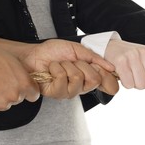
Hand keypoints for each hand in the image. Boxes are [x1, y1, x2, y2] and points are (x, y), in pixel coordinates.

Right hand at [0, 36, 39, 114]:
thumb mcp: (13, 61)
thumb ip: (22, 75)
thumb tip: (25, 81)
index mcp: (24, 83)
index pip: (34, 95)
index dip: (28, 91)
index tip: (22, 88)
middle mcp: (15, 96)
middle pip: (18, 99)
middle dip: (12, 93)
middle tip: (0, 82)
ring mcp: (2, 104)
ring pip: (5, 104)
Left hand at [0, 38, 118, 95]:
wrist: (34, 54)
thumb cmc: (54, 52)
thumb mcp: (78, 50)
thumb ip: (95, 58)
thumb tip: (111, 67)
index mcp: (89, 77)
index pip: (108, 85)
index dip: (107, 75)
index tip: (97, 65)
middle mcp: (81, 87)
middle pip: (95, 79)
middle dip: (82, 64)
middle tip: (72, 61)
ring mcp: (69, 92)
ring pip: (79, 78)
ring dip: (67, 65)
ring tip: (60, 64)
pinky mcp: (56, 94)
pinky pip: (63, 80)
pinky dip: (56, 69)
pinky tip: (52, 69)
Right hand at [105, 40, 144, 88]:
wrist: (110, 47)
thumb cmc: (131, 57)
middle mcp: (144, 53)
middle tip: (141, 79)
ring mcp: (132, 57)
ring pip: (142, 85)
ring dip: (136, 85)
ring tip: (132, 76)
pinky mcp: (121, 62)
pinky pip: (129, 84)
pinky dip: (126, 84)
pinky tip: (124, 76)